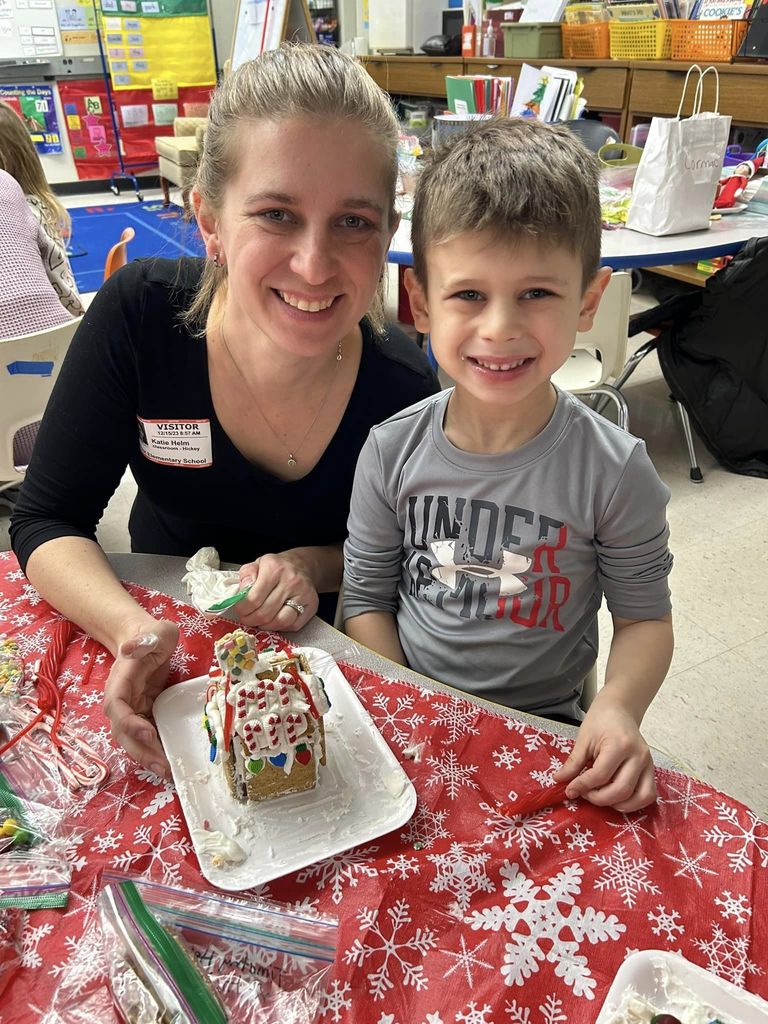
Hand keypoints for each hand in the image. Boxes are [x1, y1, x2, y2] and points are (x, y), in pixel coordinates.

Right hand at [103, 620, 179, 777]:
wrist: (149, 640)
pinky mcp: (143, 715)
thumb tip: (129, 648)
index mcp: (120, 681)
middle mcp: (121, 700)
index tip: (149, 732)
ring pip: (132, 740)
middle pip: (122, 732)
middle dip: (140, 751)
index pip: (116, 706)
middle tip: (163, 766)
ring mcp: (131, 710)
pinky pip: (145, 737)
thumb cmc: (152, 635)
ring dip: (147, 757)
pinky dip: (155, 751)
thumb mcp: (156, 632)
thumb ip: (146, 639)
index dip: (128, 723)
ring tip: (168, 772)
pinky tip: (170, 762)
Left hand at [235, 552, 317, 631]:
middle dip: (251, 620)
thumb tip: (241, 593)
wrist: (301, 565)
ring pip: (280, 621)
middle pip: (265, 613)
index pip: (254, 598)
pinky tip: (274, 620)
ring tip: (259, 621)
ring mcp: (303, 594)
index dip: (242, 609)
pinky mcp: (312, 605)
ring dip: (265, 626)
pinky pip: (293, 625)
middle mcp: (291, 581)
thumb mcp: (257, 564)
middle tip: (246, 618)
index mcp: (274, 569)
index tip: (239, 610)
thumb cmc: (276, 567)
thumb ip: (246, 576)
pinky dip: (280, 627)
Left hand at [553, 695, 655, 811]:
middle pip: (620, 790)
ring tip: (600, 796)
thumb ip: (573, 763)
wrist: (619, 709)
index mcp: (620, 745)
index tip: (570, 790)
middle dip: (598, 798)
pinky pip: (647, 795)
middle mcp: (638, 756)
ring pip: (637, 798)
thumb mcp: (583, 739)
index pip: (600, 775)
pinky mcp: (651, 770)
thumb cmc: (600, 721)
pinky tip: (616, 798)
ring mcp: (648, 764)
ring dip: (616, 804)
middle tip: (584, 793)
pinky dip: (633, 803)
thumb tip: (559, 780)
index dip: (582, 786)